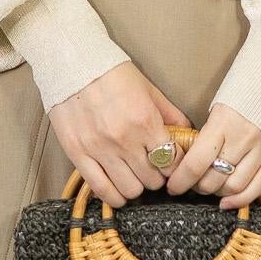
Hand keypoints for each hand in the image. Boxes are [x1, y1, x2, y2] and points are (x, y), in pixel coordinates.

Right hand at [48, 62, 191, 207]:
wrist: (73, 63)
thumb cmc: (111, 73)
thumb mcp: (148, 89)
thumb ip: (170, 113)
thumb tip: (187, 132)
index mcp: (145, 121)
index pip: (171, 162)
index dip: (174, 167)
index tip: (169, 164)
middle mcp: (125, 139)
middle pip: (152, 180)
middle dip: (156, 177)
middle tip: (151, 170)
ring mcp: (100, 149)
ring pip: (130, 189)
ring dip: (136, 187)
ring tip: (133, 178)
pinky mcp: (79, 154)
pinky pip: (101, 189)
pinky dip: (114, 196)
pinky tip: (118, 192)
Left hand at [165, 102, 260, 210]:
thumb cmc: (250, 83)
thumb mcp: (221, 103)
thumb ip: (210, 132)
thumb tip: (194, 156)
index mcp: (223, 123)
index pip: (196, 163)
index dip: (181, 180)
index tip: (173, 186)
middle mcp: (243, 139)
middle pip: (214, 179)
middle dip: (198, 187)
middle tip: (192, 184)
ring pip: (235, 186)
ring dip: (218, 193)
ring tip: (211, 188)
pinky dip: (243, 198)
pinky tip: (229, 203)